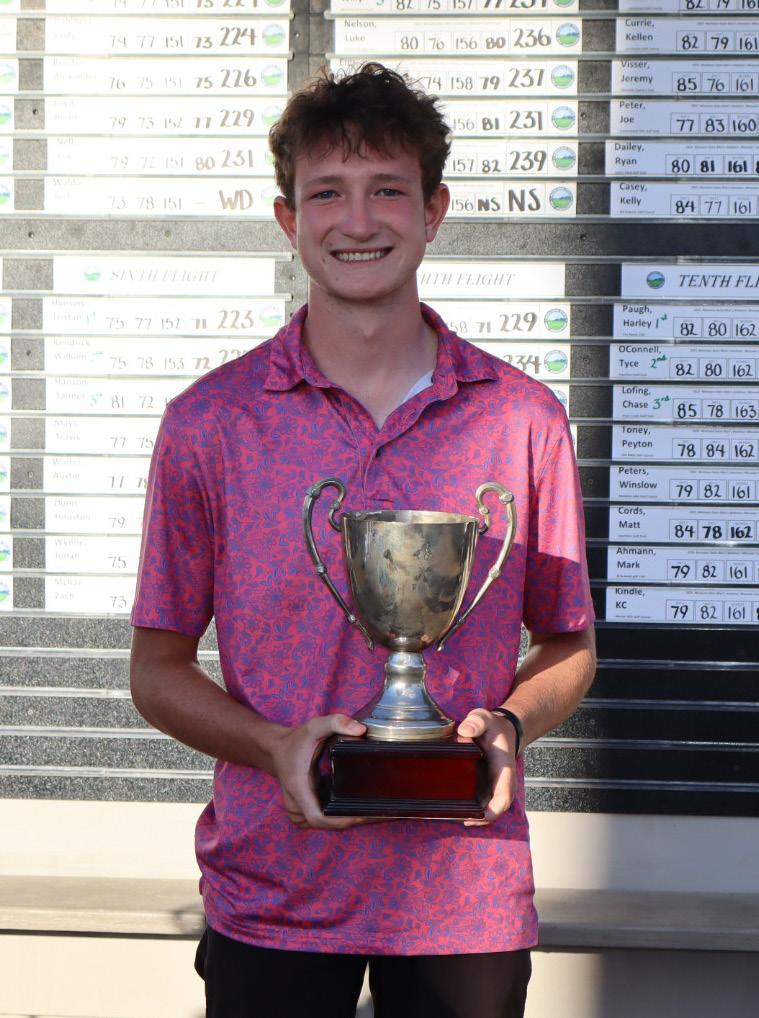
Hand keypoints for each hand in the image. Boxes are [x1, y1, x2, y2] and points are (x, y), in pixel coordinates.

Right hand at [267, 714, 367, 829]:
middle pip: (325, 824)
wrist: (276, 748)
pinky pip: (320, 819)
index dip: (340, 821)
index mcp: (298, 787)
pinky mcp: (301, 810)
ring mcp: (296, 810)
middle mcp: (295, 803)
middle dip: (350, 820)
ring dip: (344, 820)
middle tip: (376, 812)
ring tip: (367, 810)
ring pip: (323, 824)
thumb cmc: (295, 739)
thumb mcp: (315, 726)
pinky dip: (336, 816)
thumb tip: (361, 730)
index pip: (318, 817)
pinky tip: (351, 807)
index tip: (362, 814)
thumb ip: (337, 722)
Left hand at [457, 709, 517, 826]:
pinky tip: (459, 809)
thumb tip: (464, 731)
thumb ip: (476, 722)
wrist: (503, 729)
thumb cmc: (494, 726)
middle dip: (481, 819)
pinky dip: (476, 809)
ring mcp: (497, 785)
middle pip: (497, 809)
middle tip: (459, 819)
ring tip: (455, 816)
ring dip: (477, 816)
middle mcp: (503, 781)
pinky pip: (486, 803)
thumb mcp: (484, 718)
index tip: (476, 817)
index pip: (503, 797)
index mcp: (503, 768)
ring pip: (491, 808)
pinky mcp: (490, 785)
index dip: (492, 812)